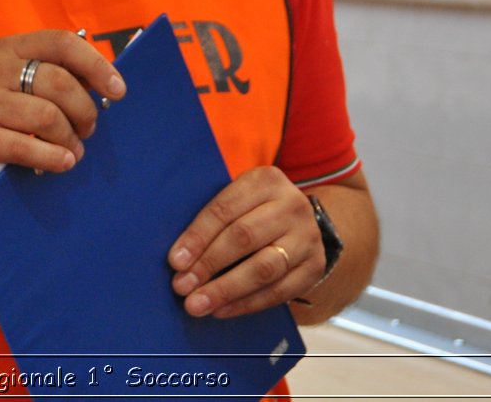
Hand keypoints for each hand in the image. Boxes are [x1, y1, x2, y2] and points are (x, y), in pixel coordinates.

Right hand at [0, 29, 126, 204]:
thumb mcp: (8, 81)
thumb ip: (47, 75)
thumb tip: (103, 84)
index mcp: (7, 49)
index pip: (61, 43)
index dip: (96, 64)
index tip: (118, 89)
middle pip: (58, 83)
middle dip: (84, 110)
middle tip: (89, 129)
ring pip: (48, 116)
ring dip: (70, 138)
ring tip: (73, 150)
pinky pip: (28, 146)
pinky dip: (53, 157)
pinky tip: (62, 162)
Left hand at [167, 166, 322, 317]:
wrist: (302, 220)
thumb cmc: (254, 210)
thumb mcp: (238, 198)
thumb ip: (213, 218)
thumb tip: (179, 256)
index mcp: (265, 181)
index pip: (224, 209)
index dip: (198, 237)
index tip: (175, 261)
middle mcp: (291, 206)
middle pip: (244, 238)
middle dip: (208, 265)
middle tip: (182, 286)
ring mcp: (307, 237)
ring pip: (263, 268)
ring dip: (226, 290)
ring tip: (198, 304)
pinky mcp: (315, 266)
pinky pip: (278, 291)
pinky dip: (246, 303)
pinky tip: (222, 310)